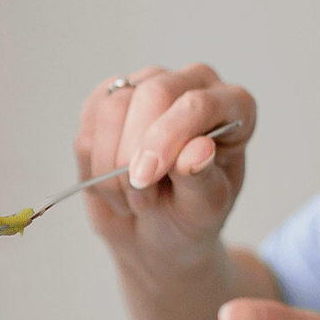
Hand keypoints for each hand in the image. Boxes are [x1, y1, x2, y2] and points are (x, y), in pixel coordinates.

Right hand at [73, 65, 255, 268]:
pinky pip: (87, 127)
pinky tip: (112, 186)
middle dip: (134, 152)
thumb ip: (203, 179)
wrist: (155, 233)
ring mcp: (146, 86)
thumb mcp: (205, 208)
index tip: (144, 178)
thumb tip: (195, 152)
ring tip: (133, 198)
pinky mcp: (107, 101)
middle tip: (140, 198)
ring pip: (112, 108)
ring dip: (111, 167)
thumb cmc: (190, 216)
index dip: (167, 137)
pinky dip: (93, 166)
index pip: (197, 103)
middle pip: (152, 93)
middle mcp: (191, 85)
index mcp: (232, 105)